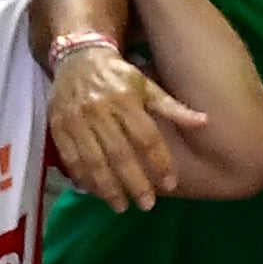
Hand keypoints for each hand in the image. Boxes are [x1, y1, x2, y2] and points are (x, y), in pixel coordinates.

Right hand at [44, 40, 209, 212]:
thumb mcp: (147, 85)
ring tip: (121, 206)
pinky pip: (71, 158)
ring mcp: (76, 120)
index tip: (170, 184)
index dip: (159, 161)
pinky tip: (95, 193)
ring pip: (93, 160)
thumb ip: (172, 107)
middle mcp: (100, 109)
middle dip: (134, 182)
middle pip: (120, 153)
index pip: (146, 136)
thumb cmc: (118, 75)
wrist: (78, 57)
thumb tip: (204, 122)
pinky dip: (83, 178)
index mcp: (126, 97)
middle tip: (146, 205)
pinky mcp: (58, 127)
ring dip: (108, 187)